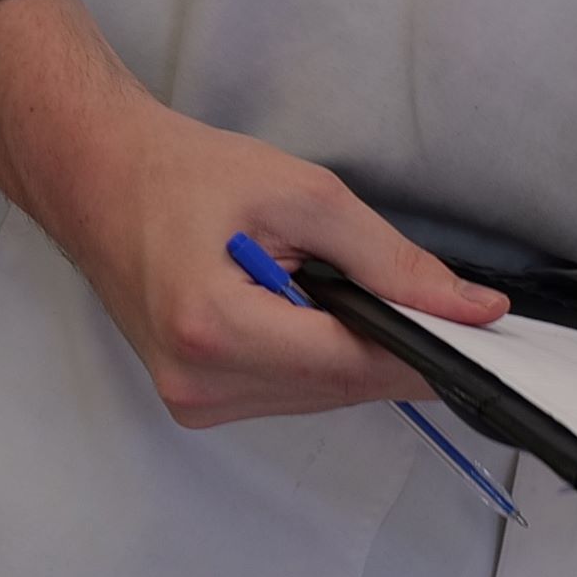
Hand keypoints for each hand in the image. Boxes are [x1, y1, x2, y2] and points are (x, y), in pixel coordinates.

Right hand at [0, 0, 503, 427]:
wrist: (97, 179)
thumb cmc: (186, 174)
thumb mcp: (302, 194)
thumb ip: (390, 260)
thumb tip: (470, 309)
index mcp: (215, 328)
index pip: (353, 364)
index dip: (423, 351)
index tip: (480, 335)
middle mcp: (199, 382)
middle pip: (339, 388)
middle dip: (390, 348)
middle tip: (425, 301)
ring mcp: (191, 401)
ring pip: (318, 398)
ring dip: (349, 354)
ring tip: (340, 289)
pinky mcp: (193, 402)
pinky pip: (287, 394)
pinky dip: (315, 359)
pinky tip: (308, 311)